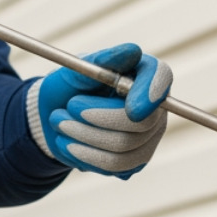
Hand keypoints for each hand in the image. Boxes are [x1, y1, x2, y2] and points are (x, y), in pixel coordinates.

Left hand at [27, 43, 171, 178]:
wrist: (55, 115)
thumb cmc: (69, 86)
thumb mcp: (77, 69)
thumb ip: (103, 60)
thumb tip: (133, 51)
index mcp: (144, 75)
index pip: (162, 78)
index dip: (150, 93)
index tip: (132, 109)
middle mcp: (154, 107)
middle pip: (143, 122)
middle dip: (98, 118)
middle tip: (67, 108)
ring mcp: (148, 138)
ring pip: (124, 148)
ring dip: (83, 136)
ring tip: (59, 121)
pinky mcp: (134, 162)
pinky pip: (115, 166)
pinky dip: (85, 155)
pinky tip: (68, 142)